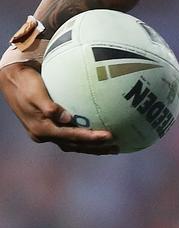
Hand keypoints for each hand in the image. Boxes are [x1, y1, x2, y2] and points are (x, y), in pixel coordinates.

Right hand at [0, 63, 116, 153]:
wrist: (11, 79)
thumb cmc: (25, 83)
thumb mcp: (36, 93)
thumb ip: (49, 107)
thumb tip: (67, 118)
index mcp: (41, 129)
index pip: (71, 137)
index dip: (90, 138)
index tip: (109, 136)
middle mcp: (44, 134)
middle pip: (74, 145)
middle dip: (95, 148)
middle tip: (116, 146)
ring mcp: (46, 131)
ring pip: (72, 143)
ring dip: (91, 146)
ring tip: (111, 146)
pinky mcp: (49, 126)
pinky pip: (70, 134)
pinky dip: (83, 137)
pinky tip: (96, 132)